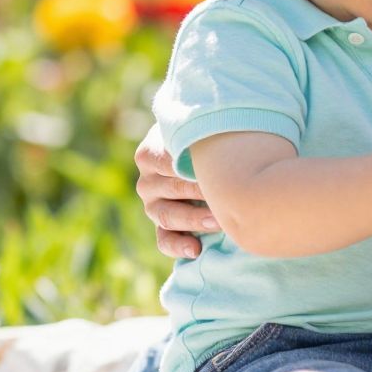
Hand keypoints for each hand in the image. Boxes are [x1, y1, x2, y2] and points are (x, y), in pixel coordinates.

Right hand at [136, 123, 219, 259]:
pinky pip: (164, 241)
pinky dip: (178, 246)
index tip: (213, 168)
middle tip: (224, 194)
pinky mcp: (163, 227)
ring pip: (168, 216)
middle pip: (172, 189)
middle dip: (199, 192)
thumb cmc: (207, 138)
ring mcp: (152, 206)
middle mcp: (147, 181)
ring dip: (194, 219)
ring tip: (219, 221)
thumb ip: (200, 130)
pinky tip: (196, 250)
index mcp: (149, 154)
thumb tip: (215, 122)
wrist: (207, 157)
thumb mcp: (198, 130)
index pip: (166, 162)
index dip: (191, 165)